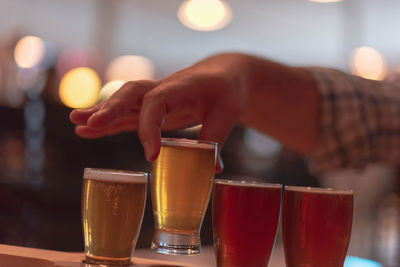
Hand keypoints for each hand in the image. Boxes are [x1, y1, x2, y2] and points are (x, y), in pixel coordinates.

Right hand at [70, 54, 248, 172]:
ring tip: (77, 125)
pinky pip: (128, 113)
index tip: (152, 155)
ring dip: (101, 114)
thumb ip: (215, 137)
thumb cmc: (227, 90)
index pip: (157, 103)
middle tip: (89, 123)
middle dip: (109, 109)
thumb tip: (211, 170)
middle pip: (130, 94)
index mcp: (181, 87)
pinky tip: (89, 130)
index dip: (149, 127)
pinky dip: (109, 122)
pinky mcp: (153, 106)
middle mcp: (163, 89)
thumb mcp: (228, 112)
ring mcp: (156, 96)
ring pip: (124, 102)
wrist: (224, 74)